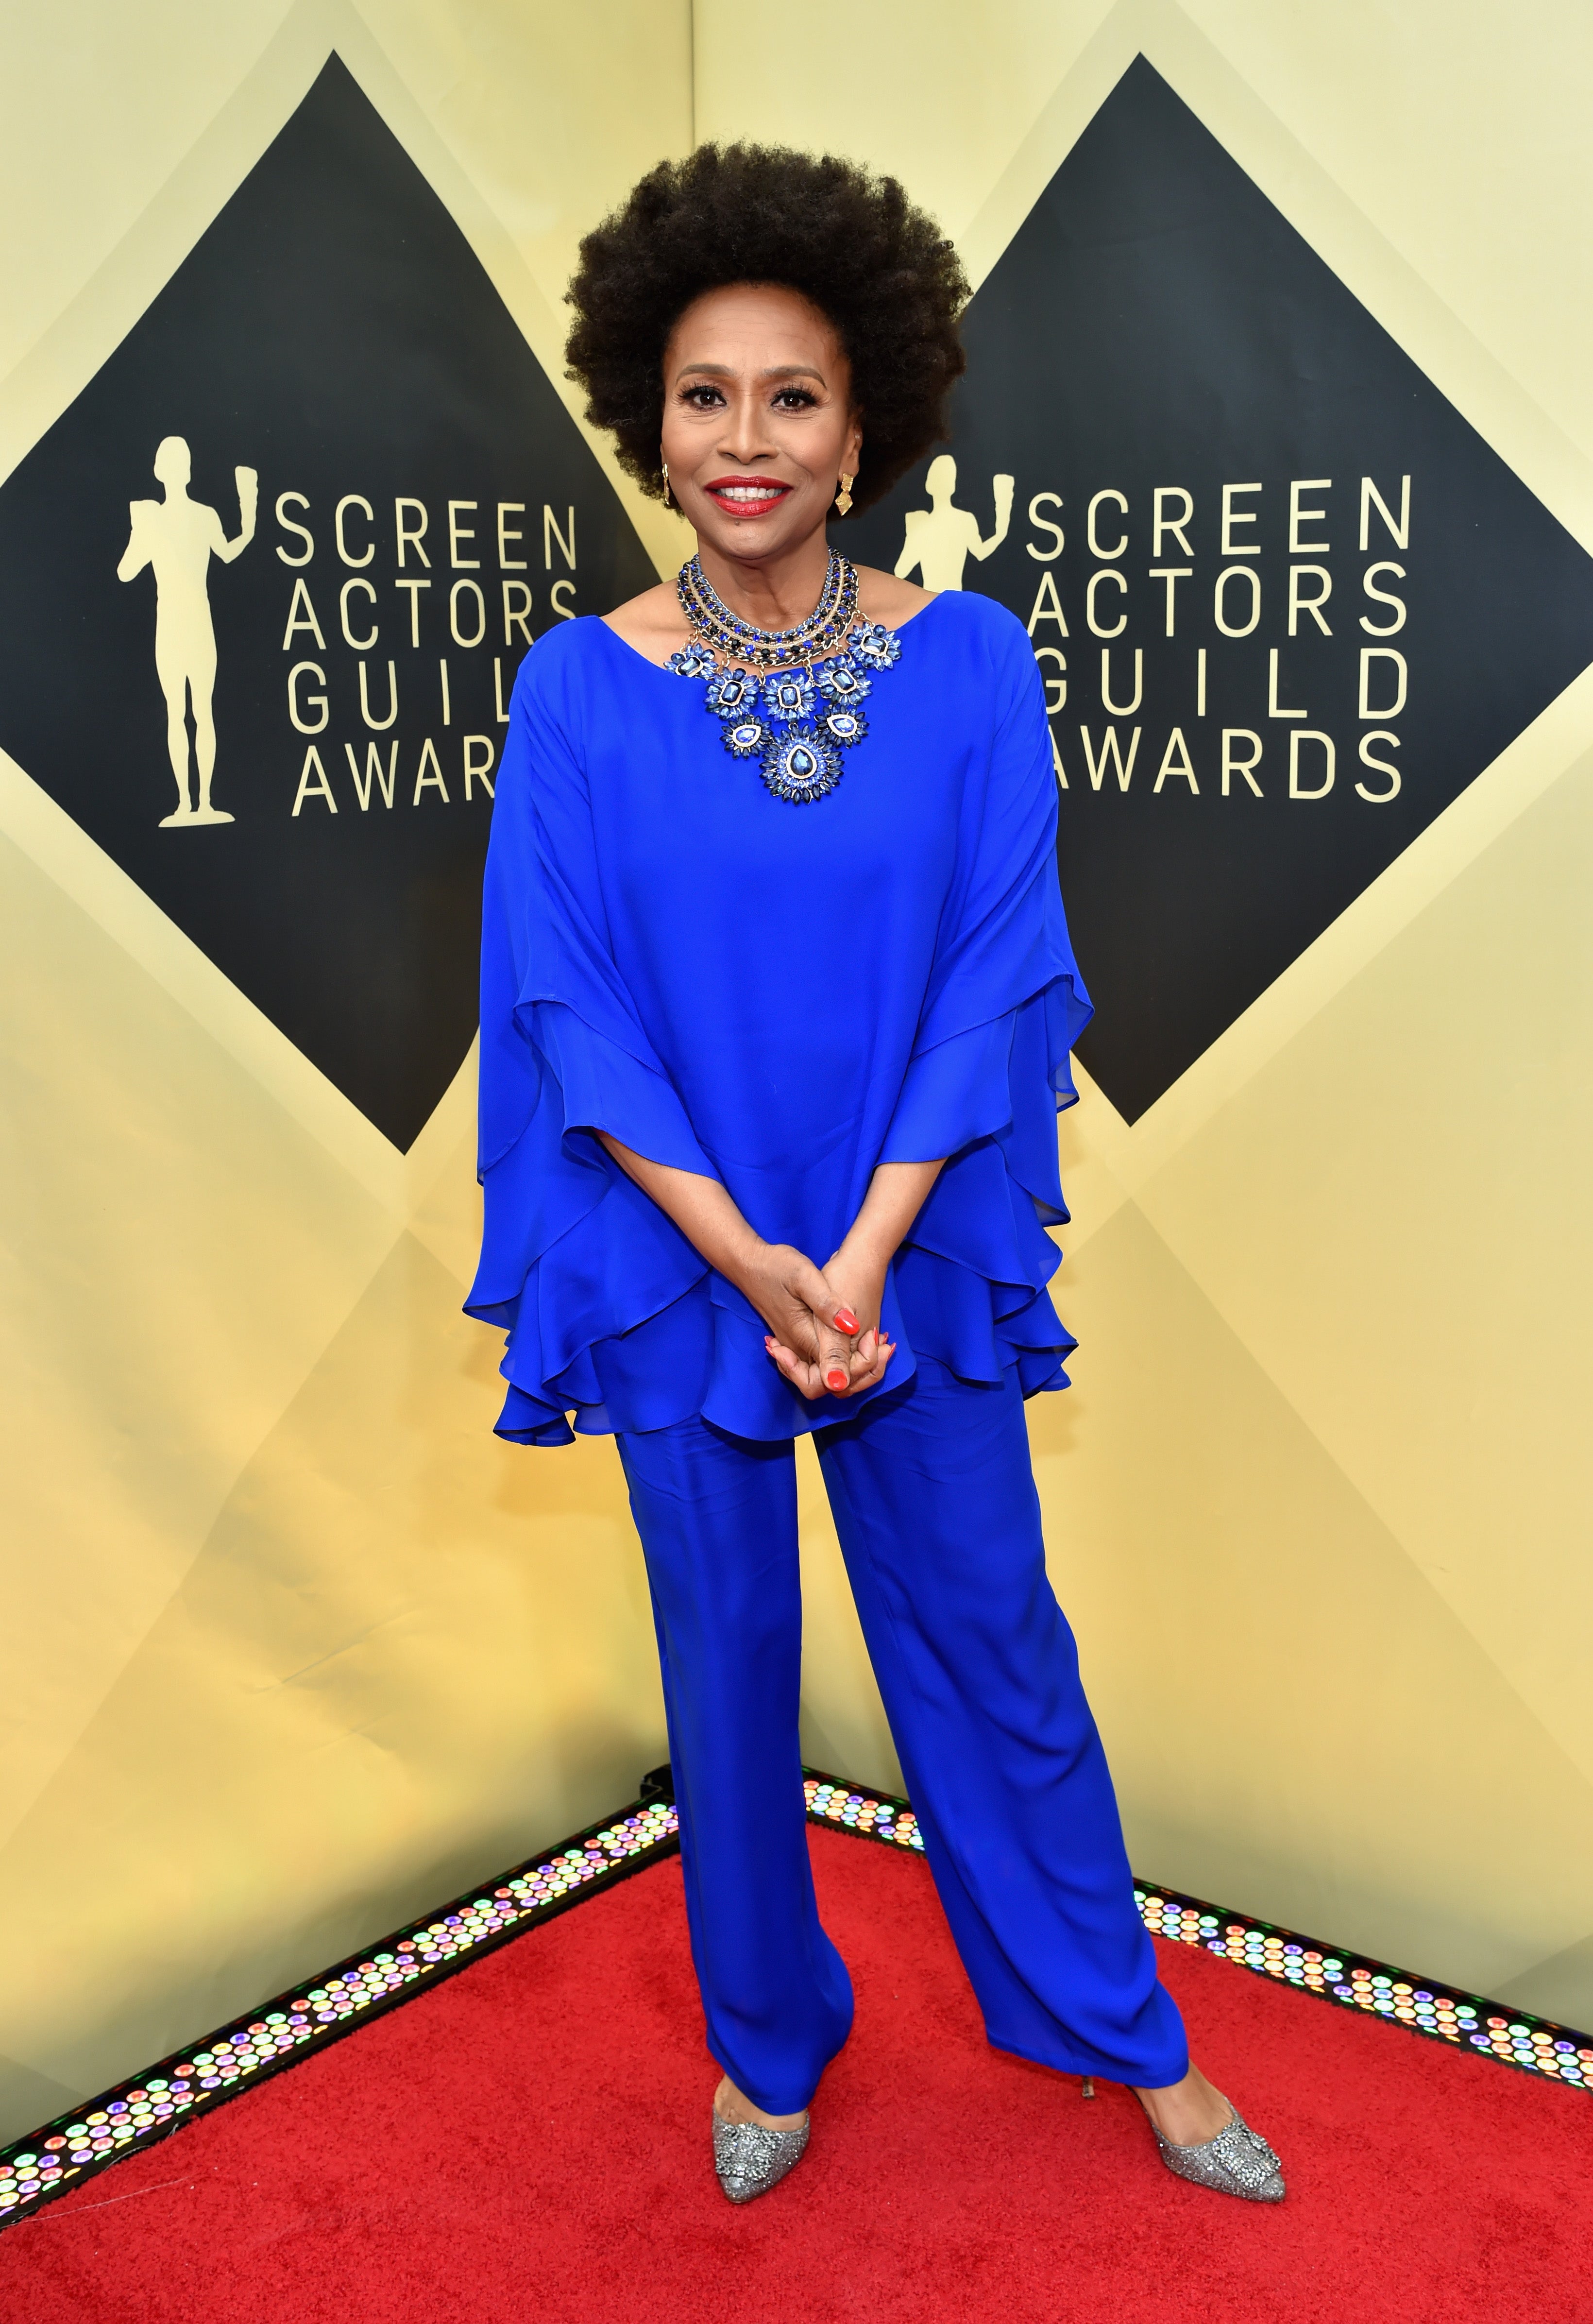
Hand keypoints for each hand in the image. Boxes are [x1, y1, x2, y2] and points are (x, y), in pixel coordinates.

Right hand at [730, 1239, 861, 1400]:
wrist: (748, 1264)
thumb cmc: (775, 1267)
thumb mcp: (804, 1277)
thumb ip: (826, 1304)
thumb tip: (852, 1327)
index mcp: (804, 1338)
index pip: (832, 1380)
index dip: (858, 1368)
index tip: (873, 1337)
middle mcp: (798, 1350)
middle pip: (829, 1386)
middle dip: (858, 1372)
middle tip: (876, 1340)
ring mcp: (794, 1347)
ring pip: (824, 1375)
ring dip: (851, 1364)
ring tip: (870, 1335)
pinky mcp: (794, 1340)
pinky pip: (818, 1362)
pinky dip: (839, 1356)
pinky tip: (854, 1332)